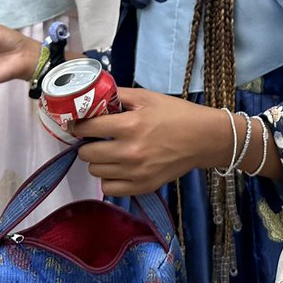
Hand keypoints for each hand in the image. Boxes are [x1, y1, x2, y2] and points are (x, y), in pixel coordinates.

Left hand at [70, 89, 234, 195]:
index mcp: (130, 125)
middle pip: (87, 153)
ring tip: (109, 151)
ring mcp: (135, 172)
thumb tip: (92, 95)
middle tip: (96, 138)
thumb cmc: (176, 114)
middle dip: (87, 143)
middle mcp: (130, 151)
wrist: (203, 138)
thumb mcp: (147, 97)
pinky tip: (117, 167)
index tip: (79, 123)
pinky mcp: (142, 187)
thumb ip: (118, 95)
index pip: (87, 127)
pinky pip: (108, 188)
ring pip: (95, 171)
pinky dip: (108, 178)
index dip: (78, 124)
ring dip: (98, 161)